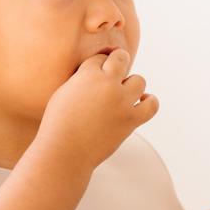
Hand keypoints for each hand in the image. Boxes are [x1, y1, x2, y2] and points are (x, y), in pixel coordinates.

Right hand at [39, 49, 158, 168]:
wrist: (65, 151)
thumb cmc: (58, 123)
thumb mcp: (64, 91)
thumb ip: (81, 79)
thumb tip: (97, 74)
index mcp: (88, 74)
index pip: (100, 58)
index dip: (98, 66)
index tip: (95, 76)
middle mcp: (107, 84)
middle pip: (121, 59)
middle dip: (117, 64)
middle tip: (112, 75)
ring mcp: (121, 102)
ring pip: (139, 81)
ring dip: (132, 85)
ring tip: (123, 94)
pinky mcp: (130, 120)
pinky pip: (152, 106)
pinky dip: (150, 101)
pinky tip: (142, 101)